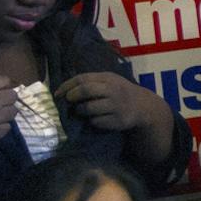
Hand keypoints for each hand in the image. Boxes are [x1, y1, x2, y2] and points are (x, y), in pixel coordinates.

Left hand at [56, 72, 170, 134]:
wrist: (143, 106)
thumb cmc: (119, 92)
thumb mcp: (109, 81)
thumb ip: (91, 83)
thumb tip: (64, 90)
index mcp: (108, 78)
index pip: (82, 78)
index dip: (67, 86)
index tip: (57, 93)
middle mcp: (113, 90)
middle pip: (85, 90)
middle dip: (72, 96)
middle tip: (68, 101)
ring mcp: (116, 106)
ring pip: (88, 108)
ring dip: (80, 111)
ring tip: (81, 111)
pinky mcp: (118, 120)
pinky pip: (96, 122)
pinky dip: (92, 121)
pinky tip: (95, 119)